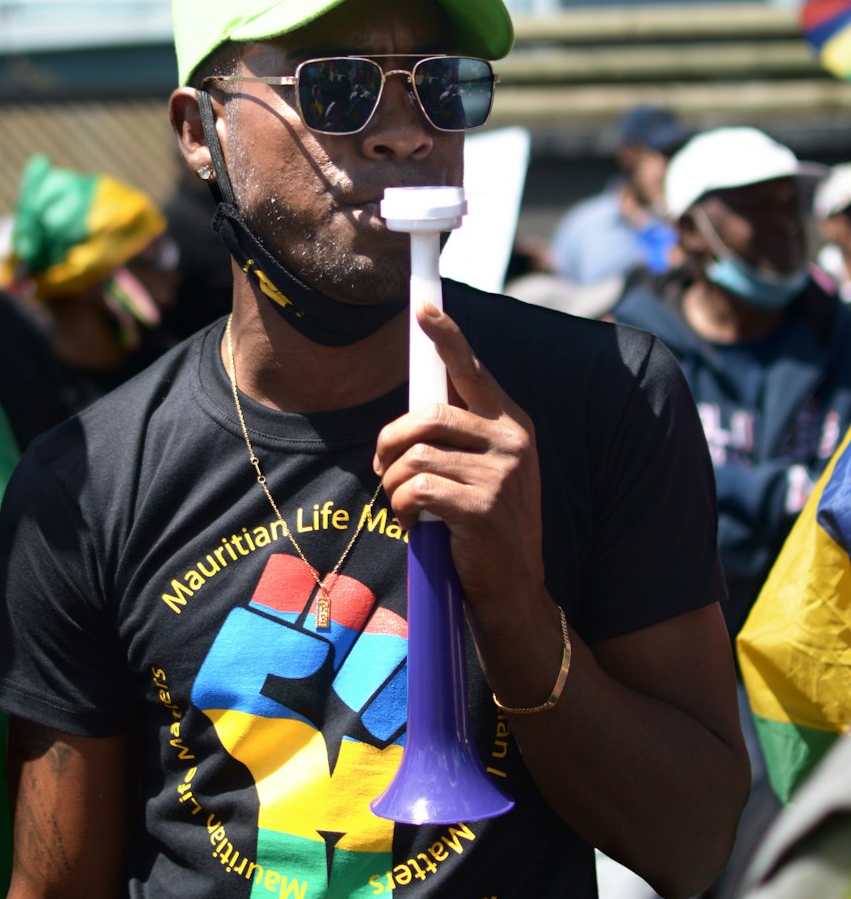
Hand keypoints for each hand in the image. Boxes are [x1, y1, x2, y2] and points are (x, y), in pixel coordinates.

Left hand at [374, 301, 548, 636]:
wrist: (514, 590)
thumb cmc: (486, 528)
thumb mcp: (487, 473)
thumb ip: (462, 439)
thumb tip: (410, 419)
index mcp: (512, 424)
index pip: (474, 371)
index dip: (446, 337)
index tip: (423, 307)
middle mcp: (513, 441)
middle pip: (428, 416)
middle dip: (390, 442)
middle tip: (384, 469)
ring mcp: (501, 474)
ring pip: (416, 455)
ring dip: (395, 483)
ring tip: (405, 504)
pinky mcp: (483, 506)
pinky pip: (418, 489)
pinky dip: (404, 508)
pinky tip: (418, 523)